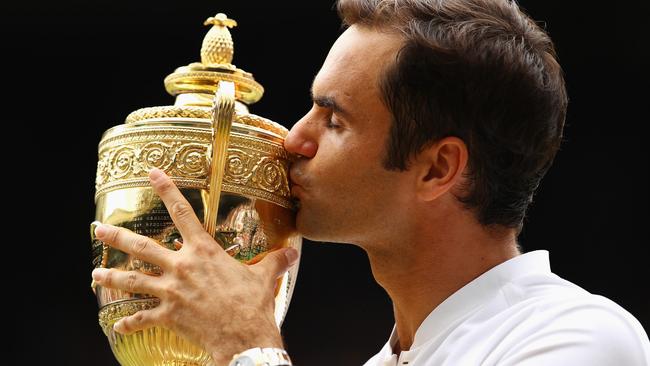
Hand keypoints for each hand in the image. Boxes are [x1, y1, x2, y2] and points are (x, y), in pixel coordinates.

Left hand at [91, 168, 298, 364]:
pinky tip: (119, 324)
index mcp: (204, 252)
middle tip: (99, 229)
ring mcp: (171, 291)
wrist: (244, 335)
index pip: (182, 212)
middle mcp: (182, 267)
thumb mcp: (264, 277)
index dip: (166, 190)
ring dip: (111, 277)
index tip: (152, 174)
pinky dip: (129, 322)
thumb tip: (293, 253)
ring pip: (133, 281)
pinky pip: (142, 319)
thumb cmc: (252, 304)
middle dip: (117, 238)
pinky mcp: (167, 315)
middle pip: (142, 247)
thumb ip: (275, 261)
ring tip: (95, 275)